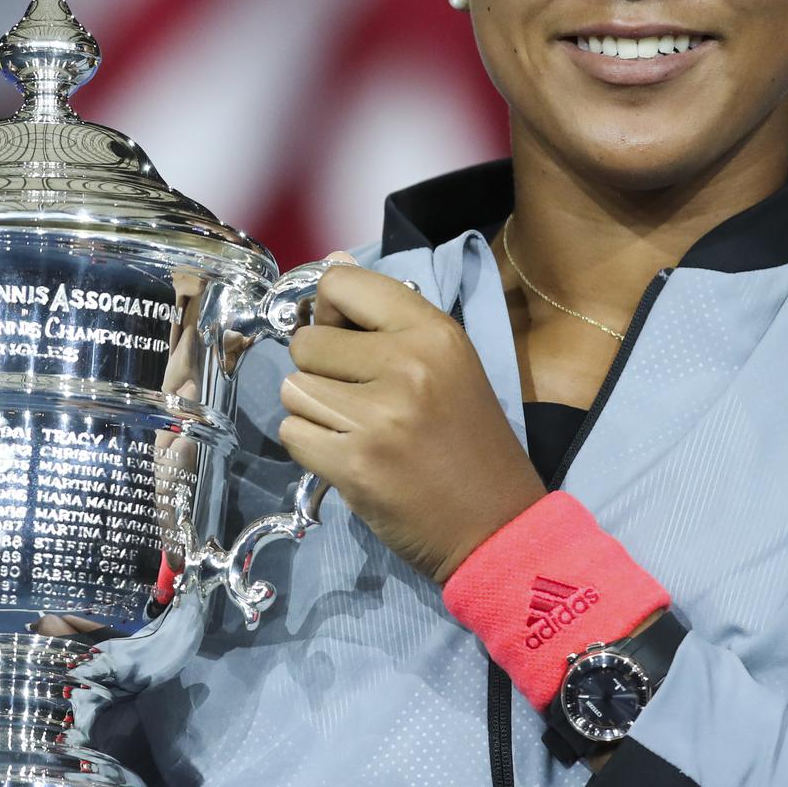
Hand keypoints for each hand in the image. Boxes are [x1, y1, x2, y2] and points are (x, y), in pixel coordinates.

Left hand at [277, 253, 544, 582]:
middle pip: (306, 343)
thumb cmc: (468, 441)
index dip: (329, 311)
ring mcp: (378, 416)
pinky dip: (310, 446)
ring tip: (355, 429)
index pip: (341, 284)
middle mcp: (407, 365)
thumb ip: (387, 317)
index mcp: (433, 332)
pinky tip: (348, 456)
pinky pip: (292, 433)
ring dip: (312, 411)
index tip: (344, 339)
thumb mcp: (446, 364)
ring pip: (293, 389)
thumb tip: (332, 262)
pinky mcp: (354, 464)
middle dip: (319, 370)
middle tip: (358, 398)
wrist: (495, 524)